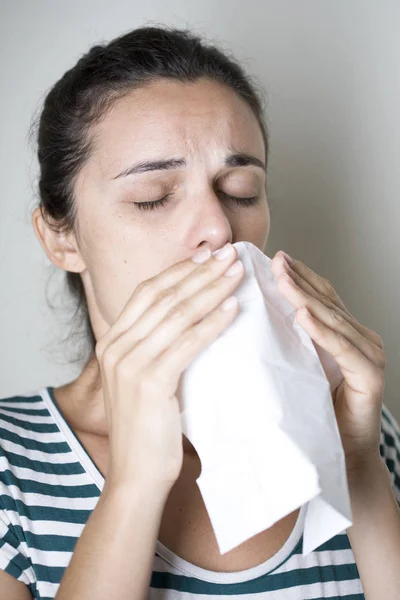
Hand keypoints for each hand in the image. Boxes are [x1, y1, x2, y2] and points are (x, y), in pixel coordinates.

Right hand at [95, 243, 243, 492]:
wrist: (136, 475)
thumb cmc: (148, 429)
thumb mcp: (146, 379)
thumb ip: (157, 348)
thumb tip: (191, 317)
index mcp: (113, 341)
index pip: (148, 292)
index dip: (180, 271)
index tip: (207, 255)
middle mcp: (116, 346)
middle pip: (164, 296)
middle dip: (201, 272)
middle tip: (230, 254)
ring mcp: (129, 363)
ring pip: (177, 314)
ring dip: (211, 290)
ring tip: (237, 274)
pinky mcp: (149, 382)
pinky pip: (186, 344)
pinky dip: (211, 323)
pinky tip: (231, 309)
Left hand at [270, 250, 385, 472]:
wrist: (339, 457)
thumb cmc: (314, 414)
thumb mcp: (297, 368)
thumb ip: (290, 342)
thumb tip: (253, 315)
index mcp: (344, 334)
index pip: (320, 297)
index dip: (298, 277)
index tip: (274, 258)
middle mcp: (360, 339)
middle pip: (326, 301)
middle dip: (298, 279)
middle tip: (275, 259)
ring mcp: (368, 355)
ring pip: (333, 318)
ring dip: (306, 296)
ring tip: (282, 277)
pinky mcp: (369, 377)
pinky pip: (341, 348)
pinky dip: (321, 330)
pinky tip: (302, 314)